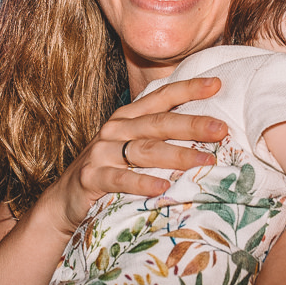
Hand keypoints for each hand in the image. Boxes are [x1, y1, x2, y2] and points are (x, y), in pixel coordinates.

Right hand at [35, 76, 227, 236]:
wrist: (64, 200)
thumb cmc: (108, 171)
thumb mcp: (130, 148)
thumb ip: (158, 137)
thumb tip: (205, 133)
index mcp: (128, 118)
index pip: (161, 97)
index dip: (188, 89)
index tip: (217, 84)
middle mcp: (115, 130)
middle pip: (158, 123)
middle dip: (191, 125)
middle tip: (221, 129)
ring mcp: (101, 153)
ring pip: (144, 150)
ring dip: (177, 156)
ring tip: (205, 161)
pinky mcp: (91, 177)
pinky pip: (120, 179)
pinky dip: (142, 183)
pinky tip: (162, 188)